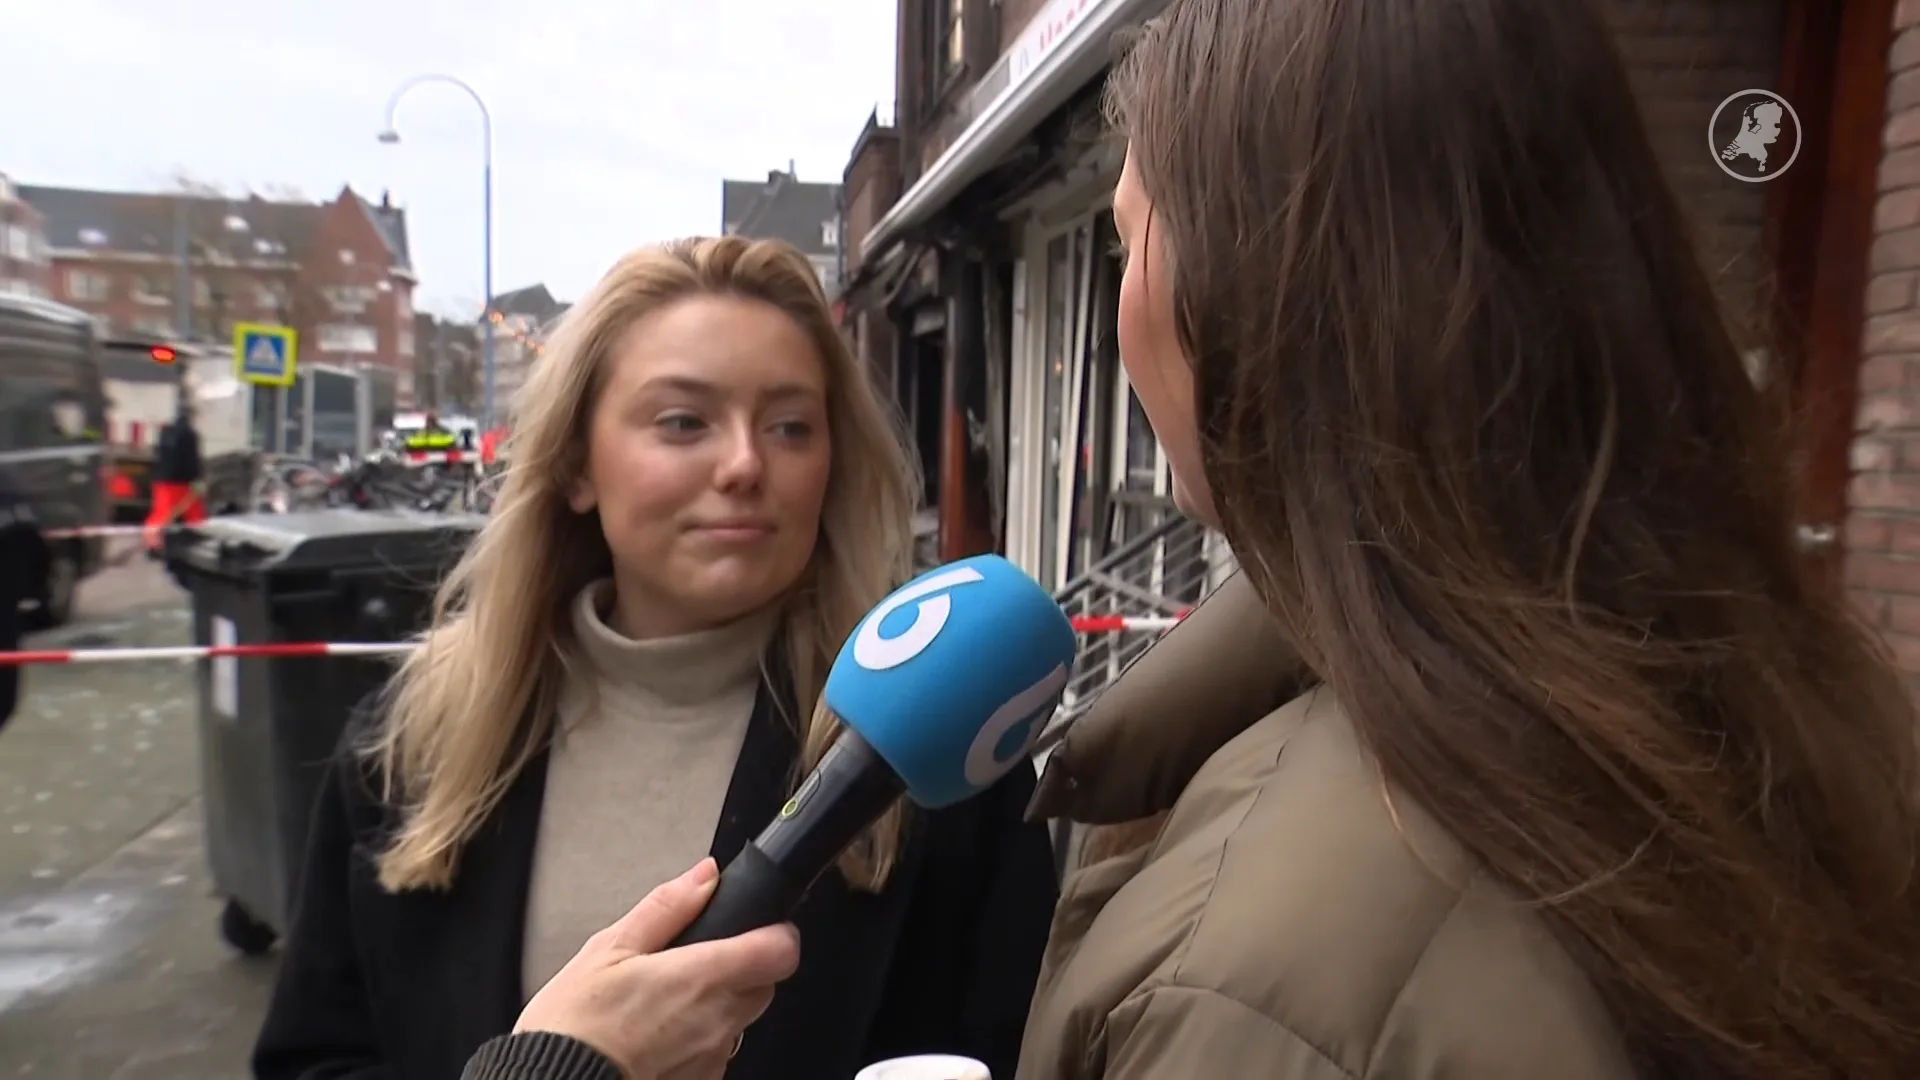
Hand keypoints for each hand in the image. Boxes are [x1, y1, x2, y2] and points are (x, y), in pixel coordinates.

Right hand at [514, 859, 800, 1079]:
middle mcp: (717, 1020)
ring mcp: (712, 1057)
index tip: (758, 927)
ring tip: (664, 1005)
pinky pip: (716, 1053)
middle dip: (742, 968)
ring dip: (717, 1006)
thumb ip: (667, 907)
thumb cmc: (575, 1023)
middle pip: (764, 984)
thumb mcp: (610, 948)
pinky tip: (658, 1036)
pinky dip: (697, 1040)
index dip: (776, 933)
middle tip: (695, 964)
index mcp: (700, 977)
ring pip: (740, 1020)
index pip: (781, 950)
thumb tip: (705, 876)